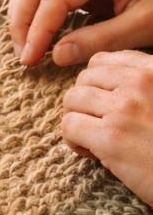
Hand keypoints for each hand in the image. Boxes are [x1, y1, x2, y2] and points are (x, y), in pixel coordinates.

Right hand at [9, 0, 152, 65]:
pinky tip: (35, 31)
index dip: (38, 29)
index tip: (31, 59)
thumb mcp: (143, 25)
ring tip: (25, 45)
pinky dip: (32, 5)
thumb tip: (56, 55)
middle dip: (21, 21)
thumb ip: (100, 40)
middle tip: (23, 56)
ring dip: (22, 11)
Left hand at [63, 51, 152, 204]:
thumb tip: (104, 81)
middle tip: (102, 126)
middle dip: (85, 104)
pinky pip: (70, 125)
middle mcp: (141, 82)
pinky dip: (74, 142)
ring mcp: (125, 107)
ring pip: (72, 99)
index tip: (108, 106)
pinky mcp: (111, 137)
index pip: (103, 60)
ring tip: (96, 140)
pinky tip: (94, 153)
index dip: (97, 85)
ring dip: (78, 121)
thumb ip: (144, 85)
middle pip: (84, 78)